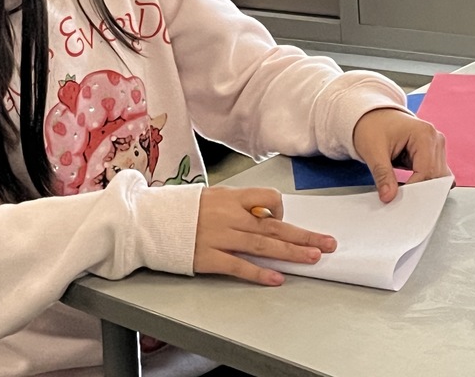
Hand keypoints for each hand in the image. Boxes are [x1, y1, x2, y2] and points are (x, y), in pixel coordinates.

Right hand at [194, 186, 335, 285]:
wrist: (147, 221)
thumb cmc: (181, 209)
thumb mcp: (211, 196)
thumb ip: (237, 205)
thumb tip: (263, 214)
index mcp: (230, 197)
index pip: (268, 199)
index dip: (281, 211)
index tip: (285, 221)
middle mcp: (228, 216)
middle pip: (274, 226)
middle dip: (303, 236)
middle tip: (327, 243)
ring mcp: (219, 237)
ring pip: (262, 245)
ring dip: (290, 253)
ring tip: (312, 258)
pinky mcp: (208, 258)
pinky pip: (239, 266)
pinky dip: (259, 273)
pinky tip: (277, 278)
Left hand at [353, 108, 449, 202]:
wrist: (371, 116)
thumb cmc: (372, 127)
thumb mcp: (373, 150)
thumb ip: (382, 174)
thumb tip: (388, 197)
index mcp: (424, 134)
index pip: (427, 171)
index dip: (414, 188)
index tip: (398, 199)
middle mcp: (435, 139)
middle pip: (436, 175)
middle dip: (419, 189)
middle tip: (398, 197)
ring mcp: (436, 146)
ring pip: (436, 177)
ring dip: (421, 185)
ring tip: (400, 187)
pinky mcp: (432, 153)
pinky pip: (433, 174)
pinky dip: (422, 181)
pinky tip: (407, 184)